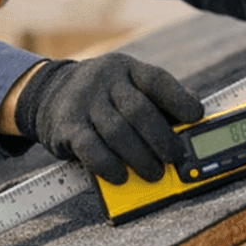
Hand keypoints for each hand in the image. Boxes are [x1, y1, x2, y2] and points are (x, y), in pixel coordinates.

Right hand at [13, 54, 202, 184]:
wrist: (49, 91)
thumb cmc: (104, 97)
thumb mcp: (128, 86)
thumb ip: (158, 102)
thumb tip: (192, 127)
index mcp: (127, 69)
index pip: (156, 80)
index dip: (179, 99)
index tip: (196, 117)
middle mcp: (105, 81)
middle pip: (138, 110)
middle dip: (161, 139)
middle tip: (175, 158)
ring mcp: (83, 102)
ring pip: (117, 132)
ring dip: (140, 158)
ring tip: (155, 174)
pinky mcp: (66, 126)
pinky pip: (90, 149)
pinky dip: (109, 166)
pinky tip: (121, 176)